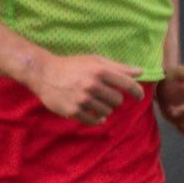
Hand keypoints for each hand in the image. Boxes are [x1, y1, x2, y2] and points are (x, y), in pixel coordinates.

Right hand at [26, 53, 143, 123]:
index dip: (137, 92)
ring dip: (105, 108)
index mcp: (99, 71)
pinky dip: (97, 119)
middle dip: (115, 99)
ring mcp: (81, 99)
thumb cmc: (72, 65)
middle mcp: (91, 85)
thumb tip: (140, 71)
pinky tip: (95, 114)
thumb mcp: (95, 61)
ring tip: (95, 102)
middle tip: (105, 95)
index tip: (140, 96)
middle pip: (118, 100)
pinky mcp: (72, 111)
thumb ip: (119, 67)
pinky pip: (94, 121)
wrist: (43, 73)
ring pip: (107, 111)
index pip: (128, 84)